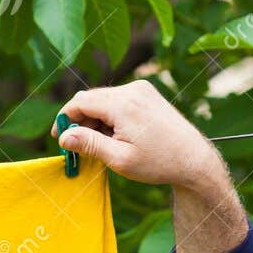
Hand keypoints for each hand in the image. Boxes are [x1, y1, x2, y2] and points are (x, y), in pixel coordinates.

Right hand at [53, 80, 228, 193]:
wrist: (194, 160)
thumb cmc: (159, 163)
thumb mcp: (120, 159)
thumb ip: (90, 144)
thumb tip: (64, 136)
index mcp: (124, 104)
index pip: (81, 102)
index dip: (65, 119)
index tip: (59, 138)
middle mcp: (133, 90)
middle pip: (91, 99)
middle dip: (79, 121)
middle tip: (77, 148)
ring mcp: (142, 89)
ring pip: (104, 99)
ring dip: (95, 120)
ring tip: (101, 147)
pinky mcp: (147, 93)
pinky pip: (118, 100)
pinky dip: (109, 116)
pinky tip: (114, 137)